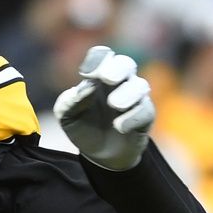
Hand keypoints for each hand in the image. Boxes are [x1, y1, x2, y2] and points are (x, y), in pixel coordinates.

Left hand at [54, 45, 155, 170]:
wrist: (99, 155)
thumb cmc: (83, 127)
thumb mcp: (67, 116)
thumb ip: (69, 101)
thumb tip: (85, 88)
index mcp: (98, 76)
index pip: (101, 57)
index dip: (97, 60)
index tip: (87, 73)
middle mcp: (119, 82)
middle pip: (125, 64)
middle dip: (117, 68)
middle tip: (107, 79)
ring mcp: (135, 98)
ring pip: (139, 86)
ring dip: (127, 93)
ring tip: (114, 104)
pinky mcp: (145, 116)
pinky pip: (145, 110)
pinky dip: (132, 117)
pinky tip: (119, 126)